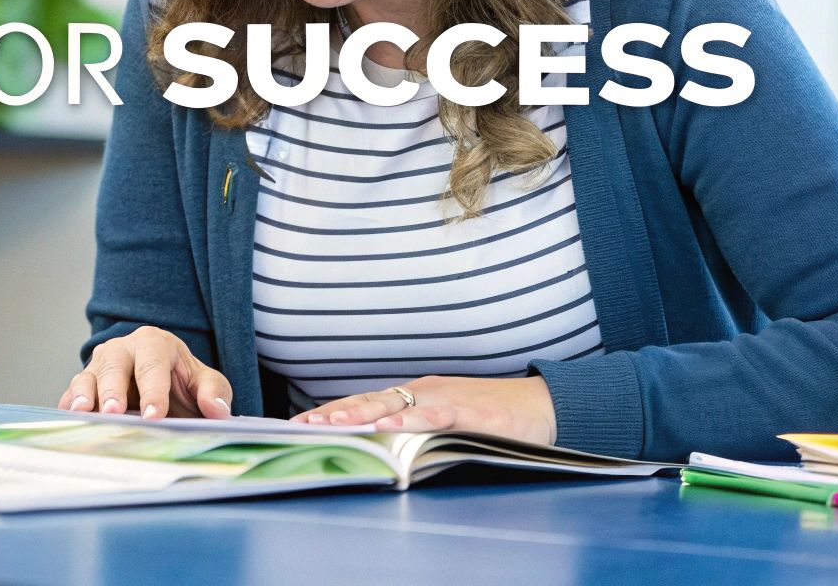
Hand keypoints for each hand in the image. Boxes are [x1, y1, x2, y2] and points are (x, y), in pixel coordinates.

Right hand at [57, 326, 232, 419]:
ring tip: (83, 412)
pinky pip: (71, 394)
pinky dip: (69, 407)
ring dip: (84, 395)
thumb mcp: (205, 382)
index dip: (153, 391)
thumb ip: (214, 392)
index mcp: (154, 343)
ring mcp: (98, 366)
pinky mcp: (84, 385)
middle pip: (114, 366)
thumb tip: (217, 410)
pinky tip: (69, 422)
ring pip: (87, 377)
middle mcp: (122, 349)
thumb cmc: (182, 382)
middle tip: (113, 412)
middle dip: (113, 390)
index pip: (152, 365)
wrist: (162, 384)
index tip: (155, 416)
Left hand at [294, 375, 556, 444]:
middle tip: (304, 427)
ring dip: (363, 415)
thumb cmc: (488, 413)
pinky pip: (439, 416)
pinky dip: (414, 421)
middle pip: (370, 402)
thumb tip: (373, 445)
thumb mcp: (440, 419)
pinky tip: (394, 427)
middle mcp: (423, 393)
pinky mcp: (473, 413)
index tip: (297, 425)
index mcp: (412, 395)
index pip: (362, 403)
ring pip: (397, 406)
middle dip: (335, 415)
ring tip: (335, 424)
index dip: (331, 413)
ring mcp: (447, 400)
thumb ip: (409, 428)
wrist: (540, 404)